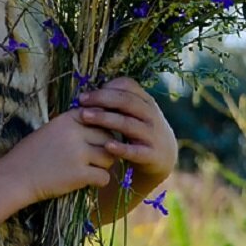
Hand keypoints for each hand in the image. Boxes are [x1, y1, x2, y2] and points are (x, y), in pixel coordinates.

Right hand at [0, 104, 116, 205]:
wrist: (15, 176)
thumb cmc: (32, 153)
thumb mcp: (52, 129)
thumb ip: (75, 125)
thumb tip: (104, 125)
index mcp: (67, 118)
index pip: (100, 116)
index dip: (102, 129)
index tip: (94, 139)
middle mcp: (74, 133)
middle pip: (109, 137)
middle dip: (106, 148)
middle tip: (94, 157)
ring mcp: (77, 154)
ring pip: (109, 157)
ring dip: (104, 165)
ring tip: (90, 168)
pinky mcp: (79, 175)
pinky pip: (104, 177)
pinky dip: (99, 181)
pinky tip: (87, 181)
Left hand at [77, 77, 176, 196]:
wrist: (164, 158)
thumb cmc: (140, 131)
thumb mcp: (134, 113)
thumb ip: (118, 103)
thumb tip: (90, 94)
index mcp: (146, 102)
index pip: (128, 87)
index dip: (105, 88)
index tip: (84, 95)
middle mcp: (151, 115)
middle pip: (126, 101)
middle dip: (102, 99)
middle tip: (81, 102)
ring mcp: (153, 135)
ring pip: (128, 123)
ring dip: (105, 118)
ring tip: (85, 117)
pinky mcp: (152, 155)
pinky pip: (136, 151)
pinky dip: (122, 148)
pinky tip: (107, 145)